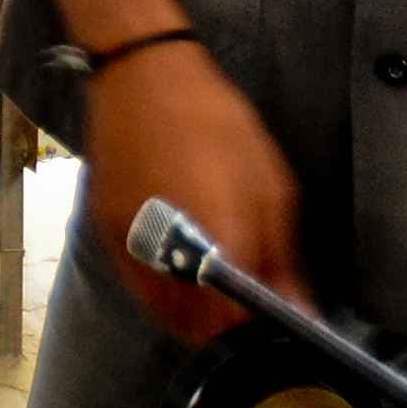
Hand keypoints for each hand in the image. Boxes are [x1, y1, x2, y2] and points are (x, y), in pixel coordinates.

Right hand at [83, 37, 306, 343]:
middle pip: (197, 329)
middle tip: (249, 304)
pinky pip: (138, 287)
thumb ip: (281, 256)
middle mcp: (165, 260)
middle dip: (225, 327)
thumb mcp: (270, 185)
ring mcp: (129, 250)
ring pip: (164, 313)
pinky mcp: (107, 237)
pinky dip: (163, 293)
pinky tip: (184, 270)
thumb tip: (299, 310)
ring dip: (193, 315)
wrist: (142, 76)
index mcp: (214, 247)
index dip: (257, 331)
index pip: (236, 326)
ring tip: (219, 289)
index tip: (274, 320)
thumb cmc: (216, 123)